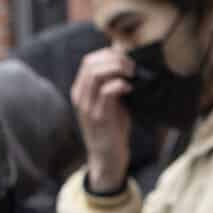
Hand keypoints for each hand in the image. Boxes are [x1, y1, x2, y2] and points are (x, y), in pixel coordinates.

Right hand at [70, 45, 135, 195]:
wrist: (107, 158)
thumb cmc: (112, 129)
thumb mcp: (110, 103)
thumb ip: (112, 85)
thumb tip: (127, 64)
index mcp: (81, 91)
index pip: (89, 61)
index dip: (108, 54)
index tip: (126, 59)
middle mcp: (80, 96)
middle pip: (91, 63)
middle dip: (114, 59)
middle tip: (131, 67)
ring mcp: (87, 106)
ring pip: (96, 74)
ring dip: (117, 69)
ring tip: (131, 75)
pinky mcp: (99, 116)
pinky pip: (106, 91)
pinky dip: (119, 85)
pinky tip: (130, 89)